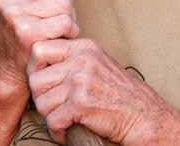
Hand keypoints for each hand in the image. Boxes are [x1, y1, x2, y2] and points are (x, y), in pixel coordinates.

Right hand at [0, 0, 81, 92]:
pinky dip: (70, 31)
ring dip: (68, 15)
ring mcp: (12, 14)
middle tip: (53, 15)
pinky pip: (65, 22)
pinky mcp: (26, 34)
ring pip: (64, 1)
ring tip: (55, 26)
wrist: (8, 66)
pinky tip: (60, 37)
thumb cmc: (24, 24)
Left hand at [27, 39, 179, 144]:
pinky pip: (52, 120)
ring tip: (64, 118)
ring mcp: (82, 81)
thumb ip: (72, 59)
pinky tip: (67, 131)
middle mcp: (82, 60)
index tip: (46, 84)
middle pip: (35, 79)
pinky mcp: (82, 103)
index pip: (39, 49)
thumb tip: (37, 64)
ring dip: (50, 116)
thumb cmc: (120, 93)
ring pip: (41, 102)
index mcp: (84, 47)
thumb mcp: (97, 63)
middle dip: (41, 97)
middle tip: (55, 106)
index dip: (36, 69)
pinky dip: (58, 132)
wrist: (144, 115)